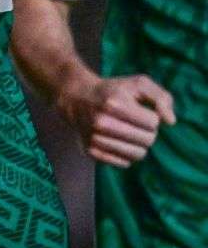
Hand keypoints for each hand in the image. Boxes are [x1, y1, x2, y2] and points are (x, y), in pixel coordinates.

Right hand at [58, 74, 175, 166]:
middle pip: (148, 140)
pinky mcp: (91, 152)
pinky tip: (119, 142)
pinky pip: (125, 163)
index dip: (151, 117)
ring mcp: (94, 139)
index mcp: (114, 103)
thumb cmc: (114, 91)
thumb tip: (170, 122)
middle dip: (148, 132)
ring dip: (139, 145)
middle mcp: (101, 122)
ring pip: (138, 155)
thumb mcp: (139, 84)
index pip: (153, 123)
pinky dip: (127, 154)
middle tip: (136, 123)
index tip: (140, 111)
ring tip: (130, 133)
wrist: (77, 98)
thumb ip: (162, 97)